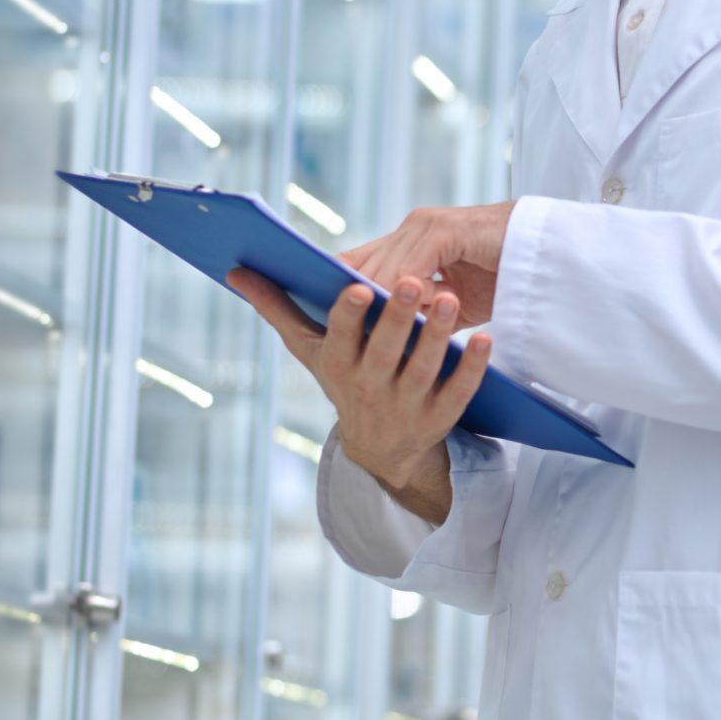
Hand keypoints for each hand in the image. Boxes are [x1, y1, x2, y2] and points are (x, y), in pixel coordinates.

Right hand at [227, 267, 492, 498]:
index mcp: (336, 364)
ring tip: (450, 299)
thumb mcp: (309, 349)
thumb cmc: (343, 376)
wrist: (378, 447)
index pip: (339, 337)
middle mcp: (368, 387)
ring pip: (423, 369)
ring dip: (437, 335)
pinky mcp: (439, 417)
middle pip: (384, 351)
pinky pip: (458, 392)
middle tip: (413, 281)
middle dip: (397, 317)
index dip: (347, 315)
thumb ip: (277, 308)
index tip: (356, 288)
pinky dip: (471, 368)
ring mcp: (405, 405)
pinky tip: (484, 339)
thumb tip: (235, 271)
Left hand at [338, 201, 516, 327]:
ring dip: (379, 303)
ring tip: (371, 335)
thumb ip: (420, 308)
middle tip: (340, 337)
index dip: (341, 289)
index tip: (328, 323)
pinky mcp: (446, 230)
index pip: (359, 262)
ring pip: (384, 268)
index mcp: (410, 239)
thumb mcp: (450, 299)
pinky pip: (414, 265)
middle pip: (364, 265)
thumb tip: (387, 336)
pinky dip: (408, 292)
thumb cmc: (501, 278)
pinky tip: (406, 314)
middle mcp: (413, 227)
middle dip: (352, 302)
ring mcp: (427, 225)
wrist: (544, 254)